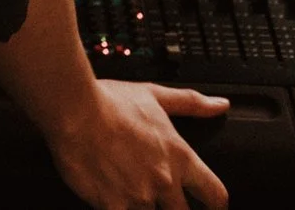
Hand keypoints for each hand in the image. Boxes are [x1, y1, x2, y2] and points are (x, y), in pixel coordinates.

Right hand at [43, 80, 229, 209]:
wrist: (74, 111)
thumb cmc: (110, 102)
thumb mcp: (154, 96)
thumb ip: (191, 103)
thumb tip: (220, 105)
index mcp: (179, 157)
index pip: (214, 194)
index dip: (216, 204)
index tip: (213, 206)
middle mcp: (164, 182)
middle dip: (175, 209)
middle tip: (162, 201)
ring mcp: (139, 197)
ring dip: (142, 207)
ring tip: (129, 191)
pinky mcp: (113, 207)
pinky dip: (118, 208)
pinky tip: (110, 200)